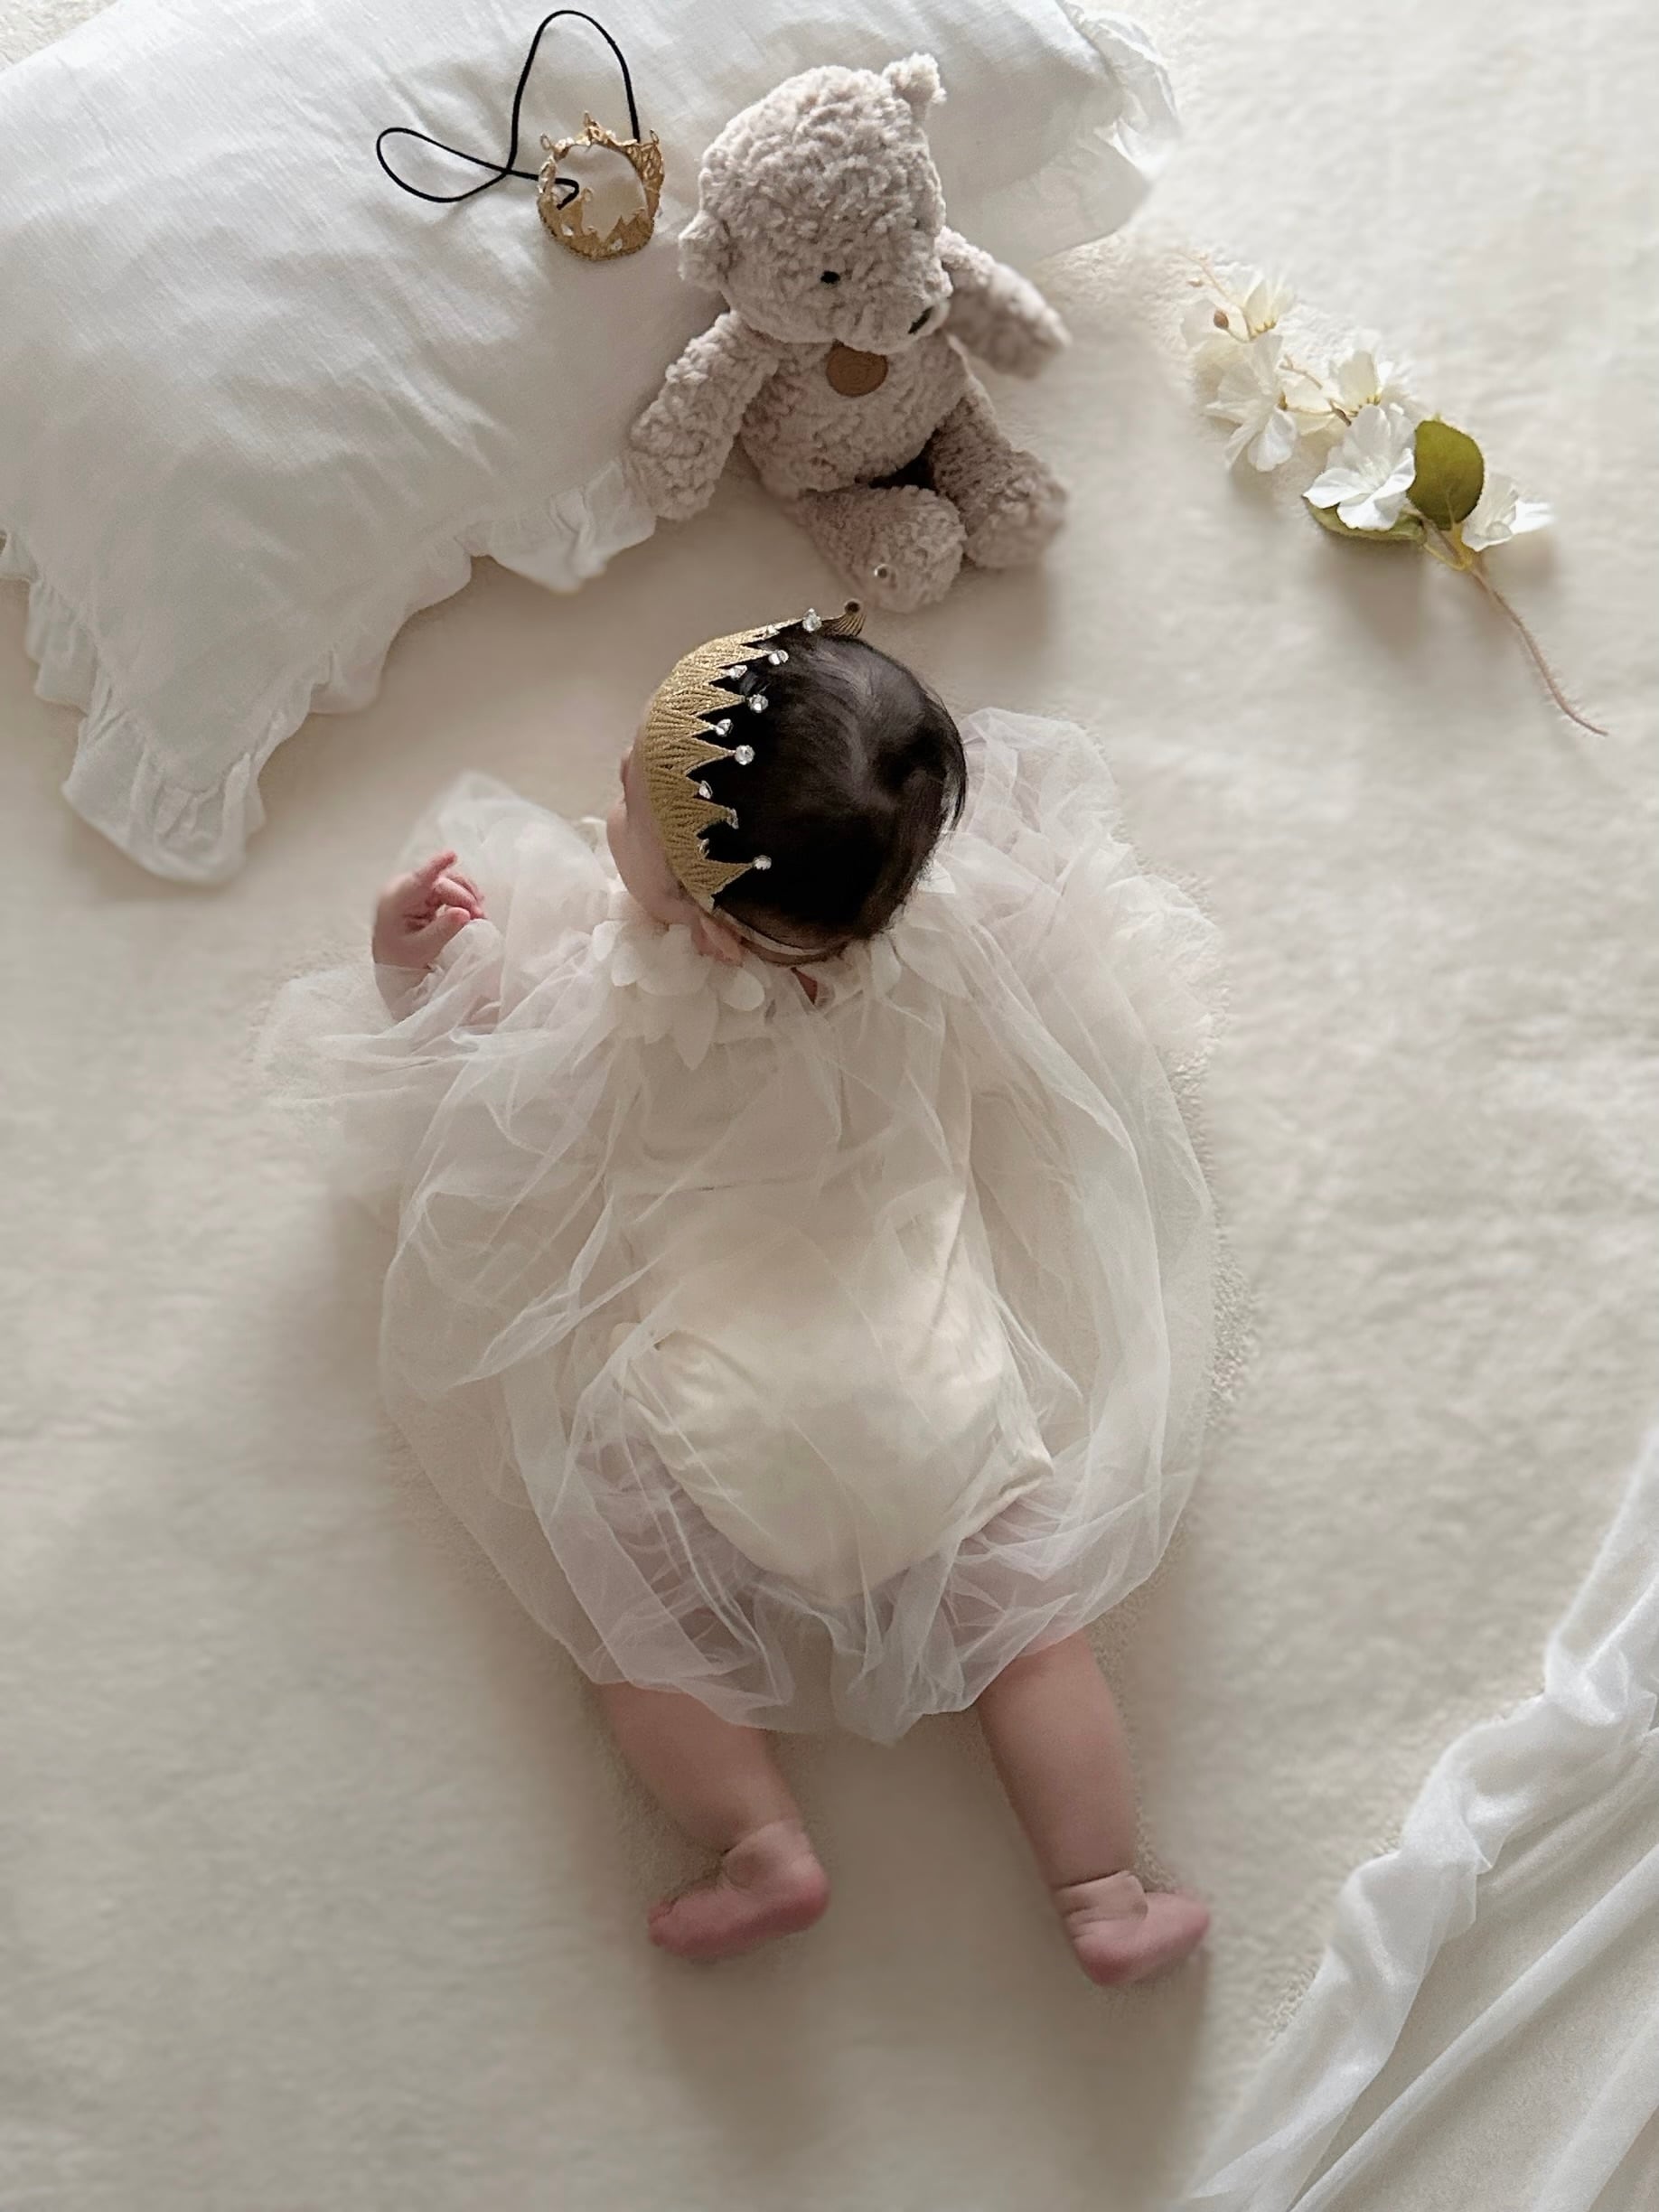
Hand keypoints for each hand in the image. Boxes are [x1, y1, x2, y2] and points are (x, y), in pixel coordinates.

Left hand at [372, 850, 484, 969]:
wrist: (393, 963)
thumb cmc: (401, 958)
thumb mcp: (422, 948)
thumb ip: (443, 930)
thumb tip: (465, 913)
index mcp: (396, 900)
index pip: (419, 879)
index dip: (436, 866)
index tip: (451, 855)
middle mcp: (405, 888)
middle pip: (441, 882)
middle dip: (464, 897)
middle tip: (480, 916)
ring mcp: (415, 889)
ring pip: (448, 882)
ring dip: (467, 896)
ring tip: (479, 915)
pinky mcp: (424, 893)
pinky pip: (448, 888)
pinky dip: (463, 897)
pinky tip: (472, 908)